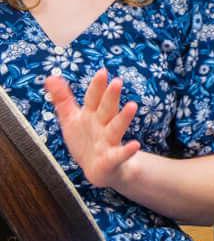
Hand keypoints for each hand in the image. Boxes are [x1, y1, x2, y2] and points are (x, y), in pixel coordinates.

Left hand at [47, 70, 140, 192]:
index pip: (93, 98)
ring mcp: (108, 141)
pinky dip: (127, 151)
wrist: (98, 169)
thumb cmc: (86, 141)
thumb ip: (62, 98)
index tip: (102, 71)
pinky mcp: (111, 159)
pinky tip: (135, 145)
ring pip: (116, 128)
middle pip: (107, 109)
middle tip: (117, 82)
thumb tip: (51, 77)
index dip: (96, 86)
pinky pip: (120, 155)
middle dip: (111, 96)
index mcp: (92, 115)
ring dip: (124, 118)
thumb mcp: (71, 119)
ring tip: (132, 106)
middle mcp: (103, 125)